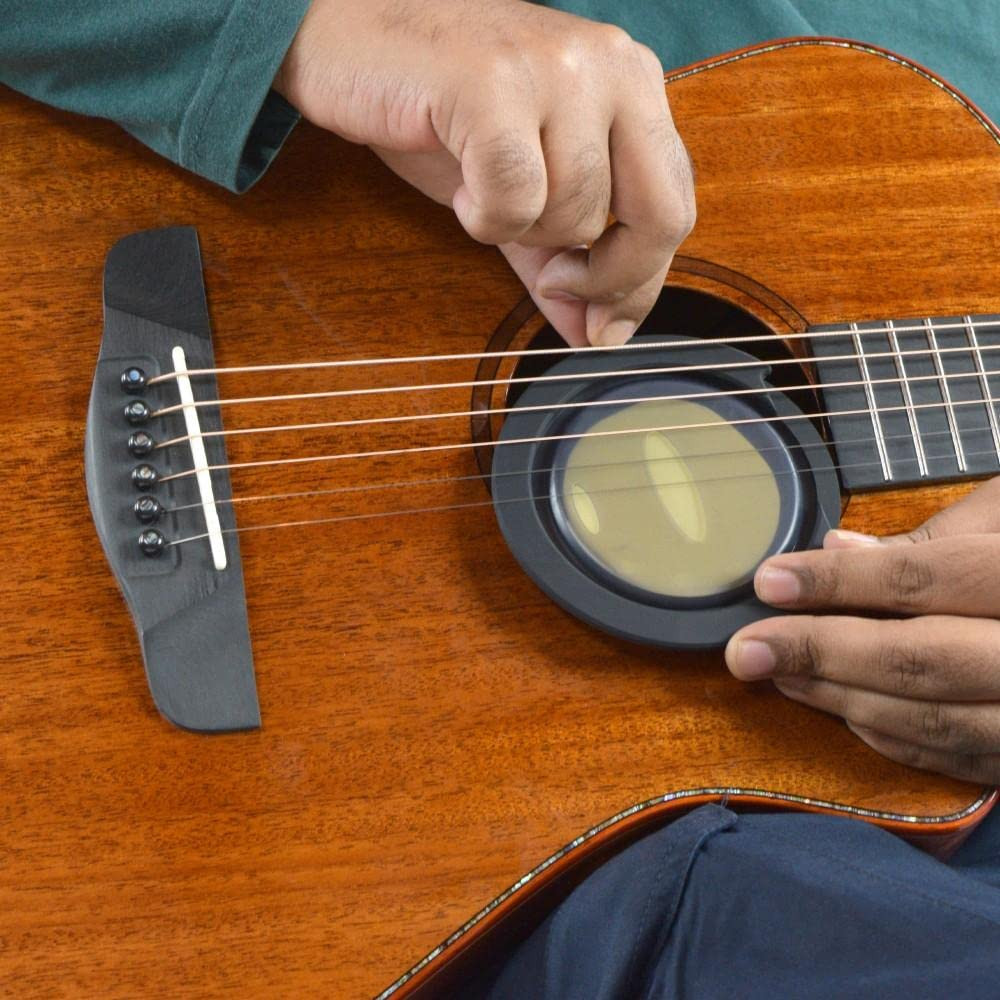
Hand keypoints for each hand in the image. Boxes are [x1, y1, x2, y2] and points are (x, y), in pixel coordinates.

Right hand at [274, 0, 694, 346]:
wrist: (349, 42)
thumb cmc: (439, 111)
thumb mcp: (519, 190)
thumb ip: (562, 261)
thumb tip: (597, 336)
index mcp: (631, 84)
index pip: (675, 206)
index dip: (640, 283)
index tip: (601, 325)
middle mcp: (610, 65)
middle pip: (658, 216)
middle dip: (606, 276)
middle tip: (551, 276)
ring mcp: (556, 67)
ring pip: (576, 214)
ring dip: (519, 229)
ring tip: (481, 189)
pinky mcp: (492, 81)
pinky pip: (516, 197)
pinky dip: (483, 215)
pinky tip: (462, 186)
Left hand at [725, 478, 999, 783]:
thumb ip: (940, 538)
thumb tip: (841, 549)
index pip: (927, 579)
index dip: (840, 582)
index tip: (768, 580)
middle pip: (922, 661)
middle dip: (822, 655)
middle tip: (745, 650)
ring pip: (937, 722)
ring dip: (843, 700)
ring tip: (778, 674)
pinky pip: (964, 762)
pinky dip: (895, 740)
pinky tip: (843, 713)